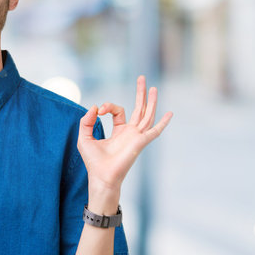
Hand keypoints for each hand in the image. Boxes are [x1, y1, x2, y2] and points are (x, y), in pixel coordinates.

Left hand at [77, 76, 172, 207]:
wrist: (101, 177)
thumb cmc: (93, 161)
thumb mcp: (84, 137)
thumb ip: (86, 121)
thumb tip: (94, 107)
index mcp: (119, 131)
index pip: (119, 111)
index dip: (109, 106)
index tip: (98, 110)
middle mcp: (130, 133)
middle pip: (139, 109)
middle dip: (140, 93)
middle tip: (142, 78)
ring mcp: (137, 137)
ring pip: (147, 115)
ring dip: (151, 101)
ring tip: (153, 87)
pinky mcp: (140, 142)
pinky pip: (154, 131)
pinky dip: (162, 123)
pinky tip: (169, 113)